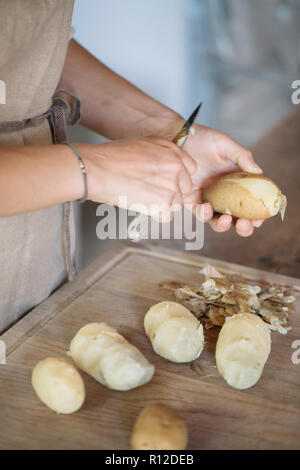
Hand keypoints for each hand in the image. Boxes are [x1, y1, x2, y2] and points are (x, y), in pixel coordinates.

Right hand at [77, 137, 197, 218]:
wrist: (98, 170)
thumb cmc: (112, 157)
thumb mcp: (143, 143)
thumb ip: (162, 152)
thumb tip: (167, 160)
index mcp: (173, 151)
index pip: (190, 170)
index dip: (178, 178)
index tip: (166, 181)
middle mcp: (176, 167)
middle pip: (184, 189)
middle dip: (171, 193)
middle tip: (150, 191)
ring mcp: (171, 186)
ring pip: (176, 204)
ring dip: (162, 205)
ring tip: (142, 197)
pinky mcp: (163, 203)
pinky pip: (167, 216)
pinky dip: (155, 215)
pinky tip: (142, 204)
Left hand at [183, 123, 264, 236]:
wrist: (176, 138)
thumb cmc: (202, 139)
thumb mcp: (224, 144)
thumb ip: (242, 156)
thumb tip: (258, 172)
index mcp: (238, 183)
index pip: (252, 204)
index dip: (258, 214)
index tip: (259, 218)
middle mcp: (225, 194)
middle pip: (237, 218)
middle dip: (243, 227)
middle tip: (243, 224)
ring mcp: (208, 199)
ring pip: (217, 221)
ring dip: (223, 225)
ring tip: (224, 219)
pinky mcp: (191, 201)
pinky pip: (199, 213)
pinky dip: (204, 214)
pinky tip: (205, 206)